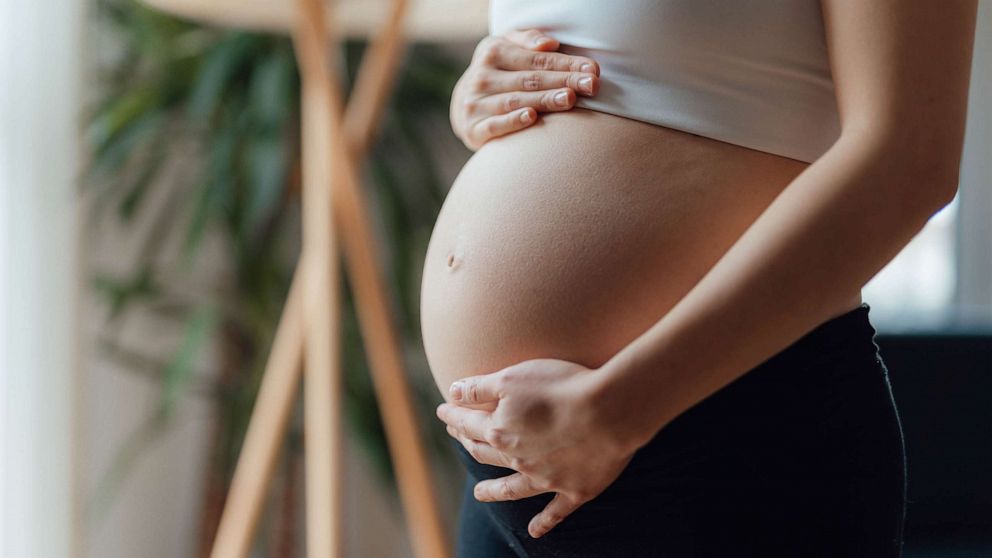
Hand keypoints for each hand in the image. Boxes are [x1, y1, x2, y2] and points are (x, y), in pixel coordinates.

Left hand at [435, 358, 639, 538]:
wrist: (608, 412)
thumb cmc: (560, 387)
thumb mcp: (511, 377)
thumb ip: (479, 388)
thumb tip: (451, 392)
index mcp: (500, 431)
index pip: (467, 424)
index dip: (453, 416)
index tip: (443, 411)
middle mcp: (518, 459)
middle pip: (486, 453)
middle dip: (468, 443)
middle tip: (459, 438)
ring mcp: (546, 479)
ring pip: (511, 488)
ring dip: (493, 491)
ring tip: (479, 493)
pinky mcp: (574, 490)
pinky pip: (555, 512)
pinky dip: (543, 523)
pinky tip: (534, 532)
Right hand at [450, 29, 600, 150]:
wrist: (464, 105)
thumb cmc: (498, 72)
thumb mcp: (507, 47)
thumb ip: (528, 40)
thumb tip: (549, 44)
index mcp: (493, 51)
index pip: (536, 59)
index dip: (566, 64)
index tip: (593, 70)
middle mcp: (482, 77)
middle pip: (530, 79)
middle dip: (563, 81)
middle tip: (590, 86)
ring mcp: (475, 103)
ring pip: (515, 101)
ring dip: (544, 100)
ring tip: (569, 99)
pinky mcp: (472, 128)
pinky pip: (495, 125)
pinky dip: (513, 121)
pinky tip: (532, 117)